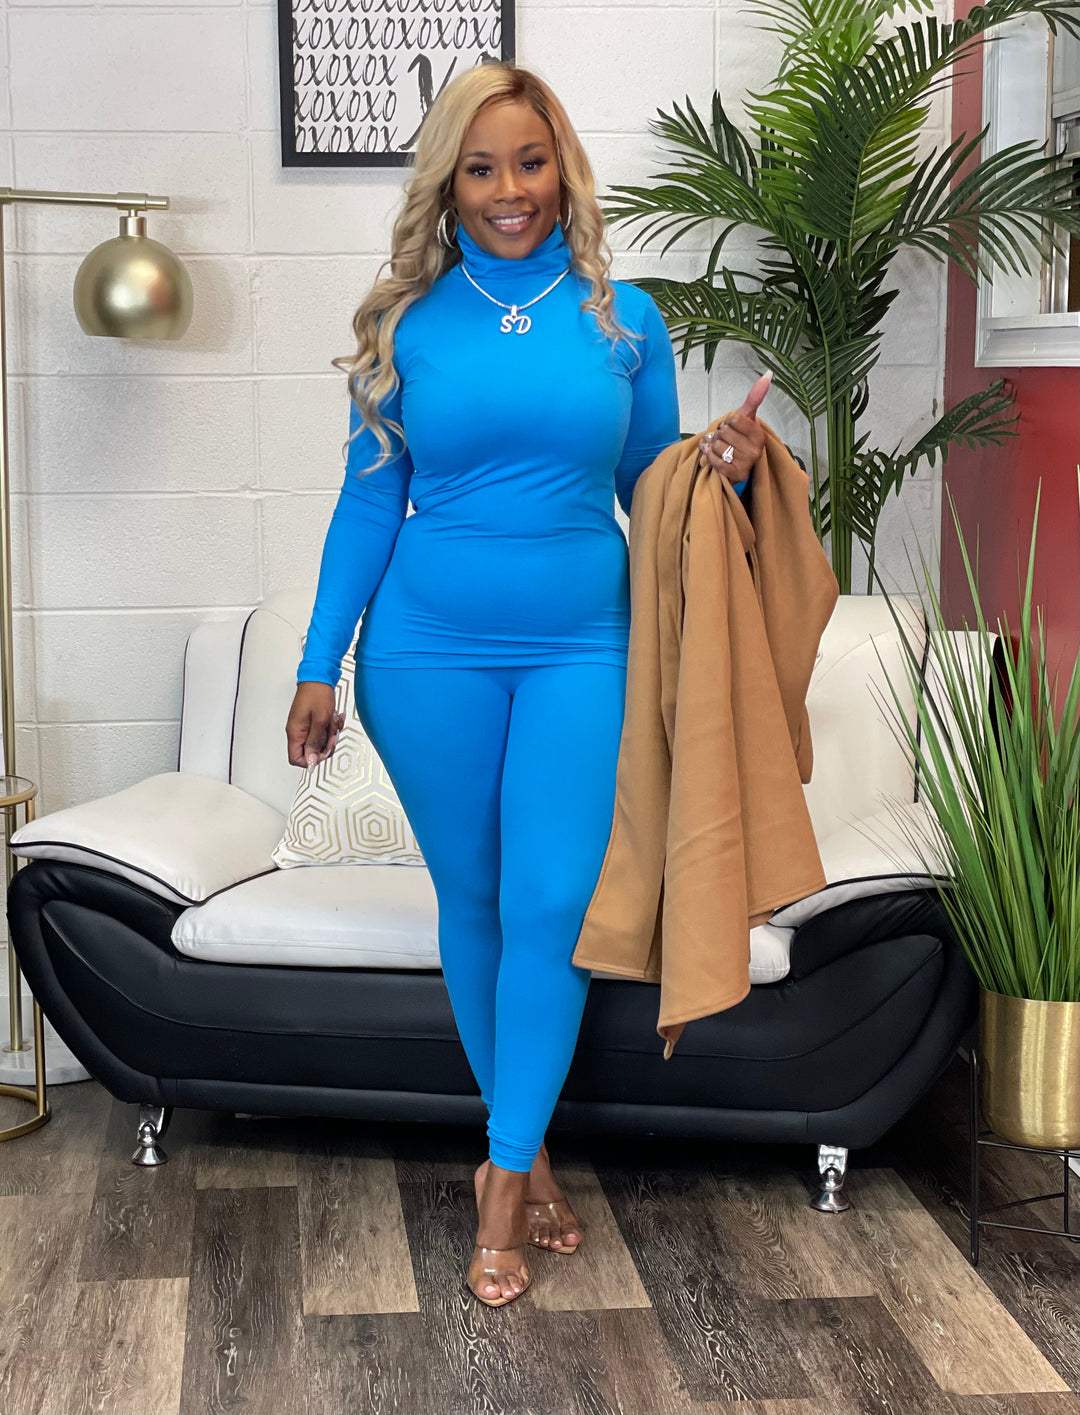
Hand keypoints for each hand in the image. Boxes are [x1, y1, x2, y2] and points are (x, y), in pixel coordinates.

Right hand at [286, 681, 345, 769]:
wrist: (319, 677)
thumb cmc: (317, 694)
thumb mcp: (320, 721)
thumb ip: (315, 742)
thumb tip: (311, 759)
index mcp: (295, 733)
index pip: (296, 758)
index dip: (311, 760)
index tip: (322, 753)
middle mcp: (297, 731)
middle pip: (310, 751)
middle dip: (325, 745)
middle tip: (332, 736)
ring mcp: (304, 726)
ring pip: (318, 741)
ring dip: (329, 735)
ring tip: (333, 723)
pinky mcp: (311, 721)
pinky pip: (321, 732)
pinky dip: (330, 727)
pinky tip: (334, 718)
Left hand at [699, 370, 771, 484]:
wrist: (737, 463)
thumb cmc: (741, 438)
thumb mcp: (747, 417)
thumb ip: (754, 397)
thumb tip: (768, 374)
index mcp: (759, 434)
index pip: (734, 420)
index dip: (728, 422)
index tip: (733, 428)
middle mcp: (755, 450)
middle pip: (723, 433)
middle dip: (719, 434)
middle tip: (726, 440)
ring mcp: (745, 464)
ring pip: (717, 446)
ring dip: (713, 446)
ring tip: (721, 448)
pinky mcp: (734, 474)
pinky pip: (713, 460)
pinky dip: (709, 456)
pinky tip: (715, 456)